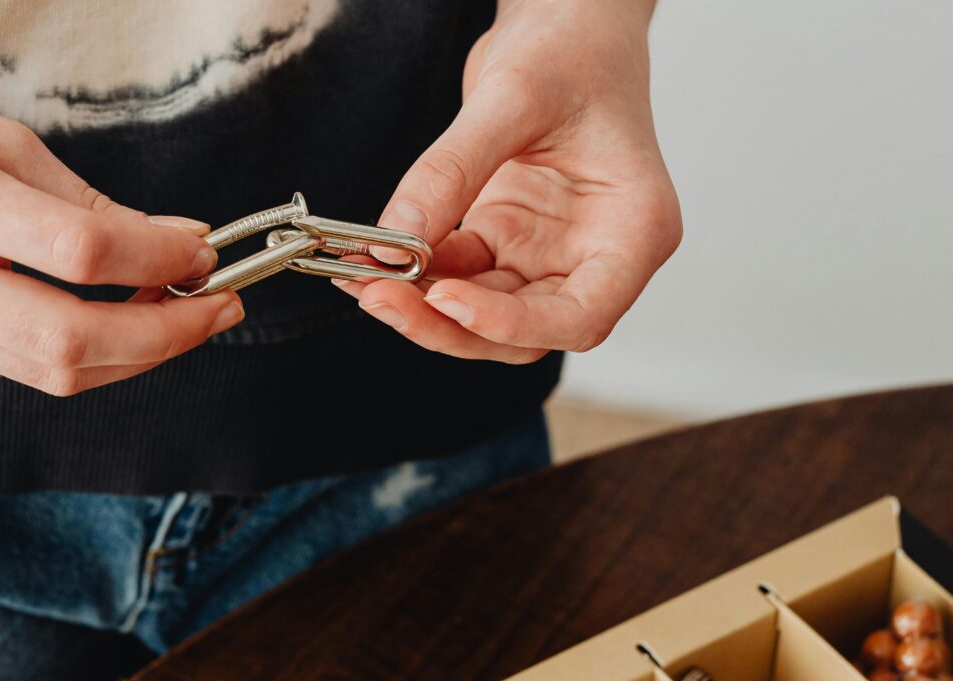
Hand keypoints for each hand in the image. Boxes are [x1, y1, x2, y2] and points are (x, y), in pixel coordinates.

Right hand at [0, 42, 241, 395]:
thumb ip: (77, 197)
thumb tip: (169, 239)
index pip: (80, 250)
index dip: (160, 256)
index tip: (202, 247)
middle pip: (72, 342)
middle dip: (167, 335)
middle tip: (219, 306)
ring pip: (54, 374)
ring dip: (138, 354)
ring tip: (182, 315)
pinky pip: (25, 370)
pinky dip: (91, 355)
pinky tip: (123, 323)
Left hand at [335, 0, 680, 363]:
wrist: (567, 22)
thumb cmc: (573, 49)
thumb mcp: (511, 98)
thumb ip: (452, 171)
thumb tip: (396, 237)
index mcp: (634, 229)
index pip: (581, 315)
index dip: (513, 325)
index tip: (445, 301)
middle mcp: (595, 255)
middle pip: (526, 331)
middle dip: (449, 323)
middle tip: (380, 296)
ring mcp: (548, 253)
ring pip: (485, 315)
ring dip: (424, 307)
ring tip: (364, 279)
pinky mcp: (506, 241)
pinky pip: (458, 278)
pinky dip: (416, 275)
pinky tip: (372, 260)